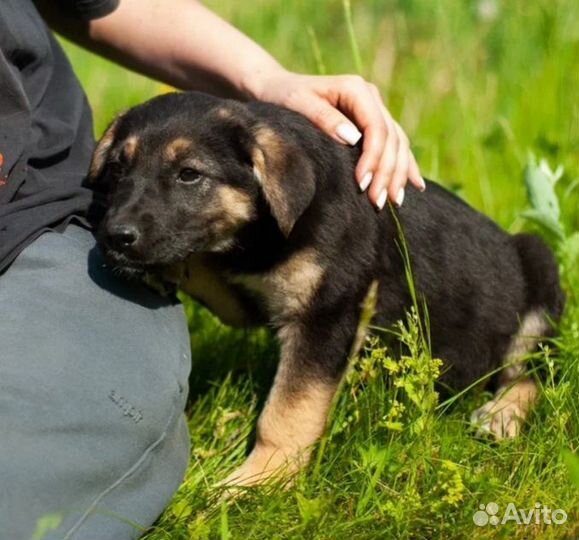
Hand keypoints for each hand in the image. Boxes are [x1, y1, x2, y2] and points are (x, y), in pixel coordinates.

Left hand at [251, 69, 424, 208]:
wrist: (279, 88)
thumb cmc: (284, 97)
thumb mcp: (298, 103)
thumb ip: (324, 118)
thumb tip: (352, 138)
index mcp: (356, 89)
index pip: (376, 127)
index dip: (373, 158)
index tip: (362, 184)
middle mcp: (371, 97)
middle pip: (391, 138)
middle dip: (387, 172)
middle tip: (378, 202)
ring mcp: (374, 109)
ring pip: (398, 143)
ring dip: (398, 173)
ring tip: (395, 201)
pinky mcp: (372, 122)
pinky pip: (395, 144)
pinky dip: (404, 165)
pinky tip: (415, 184)